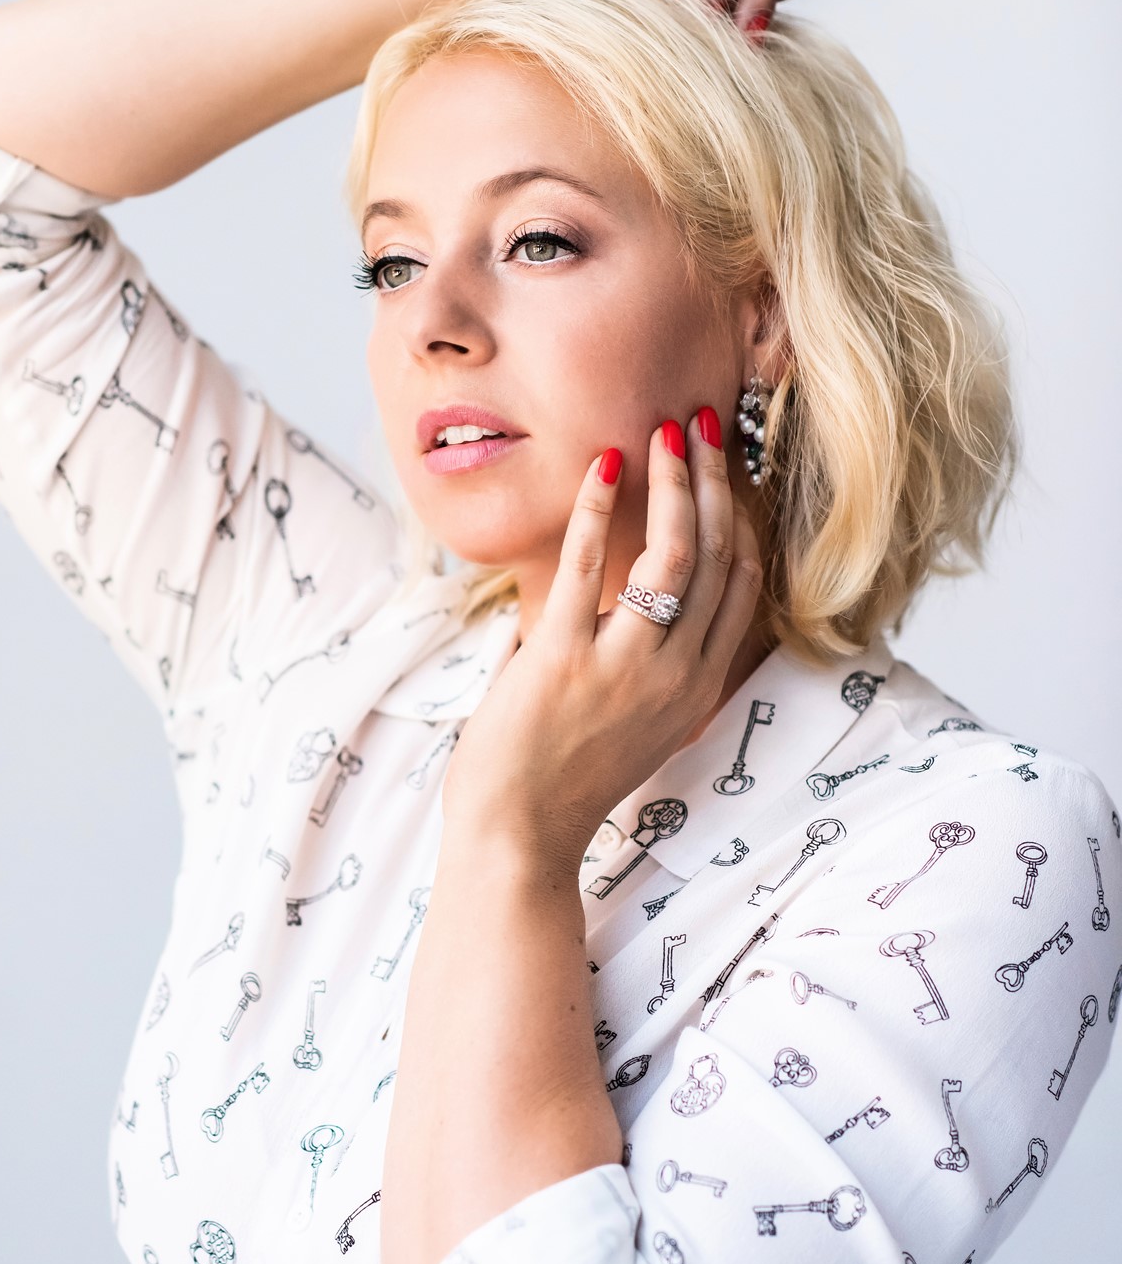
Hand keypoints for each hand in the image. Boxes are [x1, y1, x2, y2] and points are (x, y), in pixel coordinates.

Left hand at [440, 413, 762, 876]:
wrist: (518, 836)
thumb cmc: (564, 779)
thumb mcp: (638, 726)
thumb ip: (652, 668)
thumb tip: (637, 601)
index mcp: (697, 689)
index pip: (744, 587)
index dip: (741, 518)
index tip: (727, 470)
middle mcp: (676, 675)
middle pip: (719, 557)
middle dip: (715, 482)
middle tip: (699, 427)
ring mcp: (625, 667)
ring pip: (675, 553)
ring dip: (675, 484)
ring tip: (663, 434)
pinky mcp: (565, 658)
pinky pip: (587, 565)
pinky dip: (596, 507)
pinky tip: (602, 466)